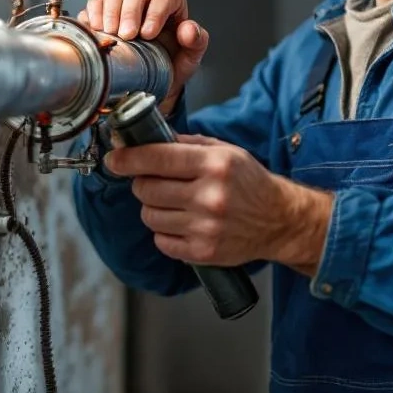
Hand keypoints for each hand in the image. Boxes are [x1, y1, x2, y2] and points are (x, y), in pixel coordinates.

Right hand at [77, 0, 206, 114]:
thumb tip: (188, 29)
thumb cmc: (171, 65)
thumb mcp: (190, 59)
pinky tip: (97, 30)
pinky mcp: (104, 12)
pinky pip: (95, 3)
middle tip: (128, 35)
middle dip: (131, 9)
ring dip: (111, 10)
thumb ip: (196, 42)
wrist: (149, 82)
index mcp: (172, 3)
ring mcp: (124, 2)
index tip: (149, 34)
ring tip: (112, 34)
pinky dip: (93, 14)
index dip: (157, 10)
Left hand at [104, 134, 333, 273]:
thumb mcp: (225, 151)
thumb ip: (187, 144)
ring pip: (149, 215)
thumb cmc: (250, 183)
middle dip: (144, 183)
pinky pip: (160, 241)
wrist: (278, 220)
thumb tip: (146, 140)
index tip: (114, 159)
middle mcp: (209, 196)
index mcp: (214, 165)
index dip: (128, 158)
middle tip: (156, 182)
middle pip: (147, 188)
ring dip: (153, 208)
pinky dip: (164, 232)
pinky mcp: (202, 252)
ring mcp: (205, 227)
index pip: (157, 158)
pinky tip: (182, 223)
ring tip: (173, 204)